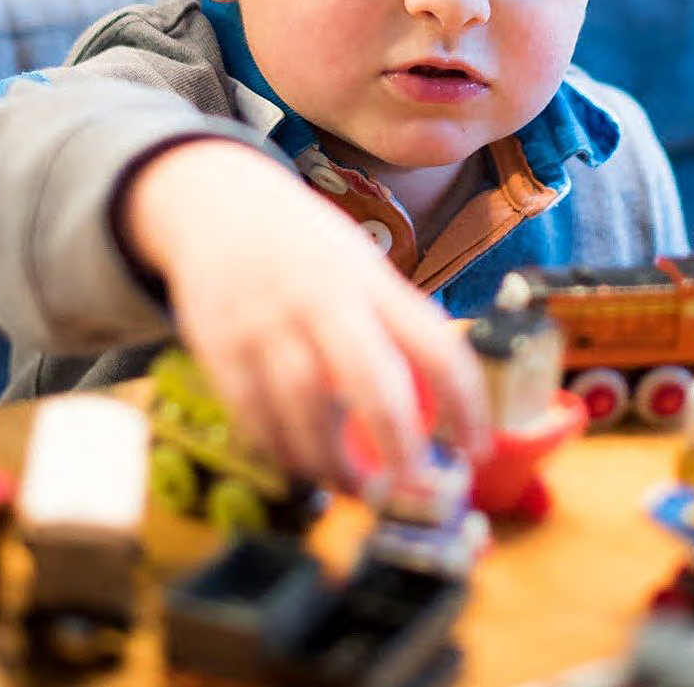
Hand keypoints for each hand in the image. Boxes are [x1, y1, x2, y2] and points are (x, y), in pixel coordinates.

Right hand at [121, 138, 490, 490]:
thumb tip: (438, 405)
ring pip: (307, 411)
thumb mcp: (360, 266)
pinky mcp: (221, 347)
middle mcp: (323, 301)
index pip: (436, 347)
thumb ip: (394, 325)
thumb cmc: (304, 246)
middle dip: (400, 447)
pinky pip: (254, 416)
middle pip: (372, 383)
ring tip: (354, 488)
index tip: (477, 450)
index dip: (465, 406)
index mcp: (372, 282)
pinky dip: (280, 451)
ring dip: (333, 465)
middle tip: (414, 491)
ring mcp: (269, 324)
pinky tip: (300, 464)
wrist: (216, 202)